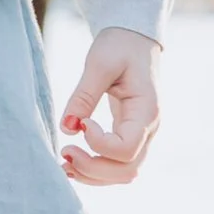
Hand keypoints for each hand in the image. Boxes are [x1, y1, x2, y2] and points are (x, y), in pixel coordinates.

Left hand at [60, 30, 160, 184]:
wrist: (134, 38)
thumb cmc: (120, 46)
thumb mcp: (100, 63)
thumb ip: (84, 96)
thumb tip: (67, 127)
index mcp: (147, 111)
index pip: (127, 148)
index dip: (100, 144)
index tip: (82, 123)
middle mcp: (149, 129)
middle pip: (127, 170)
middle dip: (93, 169)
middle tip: (64, 152)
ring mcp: (142, 135)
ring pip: (124, 173)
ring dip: (94, 175)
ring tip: (65, 163)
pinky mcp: (130, 135)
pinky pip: (117, 163)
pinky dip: (97, 169)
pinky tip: (74, 160)